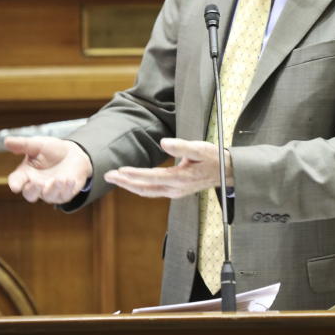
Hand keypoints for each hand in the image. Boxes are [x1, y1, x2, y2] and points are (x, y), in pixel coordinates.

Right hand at [6, 136, 92, 204]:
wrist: (73, 153)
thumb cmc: (51, 150)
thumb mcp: (37, 144)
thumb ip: (23, 144)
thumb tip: (6, 141)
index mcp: (25, 174)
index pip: (16, 181)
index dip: (15, 184)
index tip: (15, 186)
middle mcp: (36, 185)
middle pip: (29, 194)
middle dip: (33, 190)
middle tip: (38, 183)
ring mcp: (50, 191)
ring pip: (48, 196)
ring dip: (52, 189)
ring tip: (59, 179)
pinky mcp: (64, 194)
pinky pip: (64, 196)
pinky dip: (66, 189)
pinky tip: (69, 180)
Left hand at [104, 138, 231, 198]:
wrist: (226, 172)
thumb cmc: (213, 158)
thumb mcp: (201, 148)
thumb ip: (182, 146)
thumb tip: (164, 142)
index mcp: (180, 178)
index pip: (152, 177)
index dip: (135, 174)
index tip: (120, 170)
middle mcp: (175, 189)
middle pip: (145, 189)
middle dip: (125, 182)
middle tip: (108, 176)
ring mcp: (175, 192)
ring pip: (147, 192)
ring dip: (129, 185)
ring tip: (115, 178)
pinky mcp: (175, 192)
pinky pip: (152, 191)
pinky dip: (139, 187)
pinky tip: (131, 182)